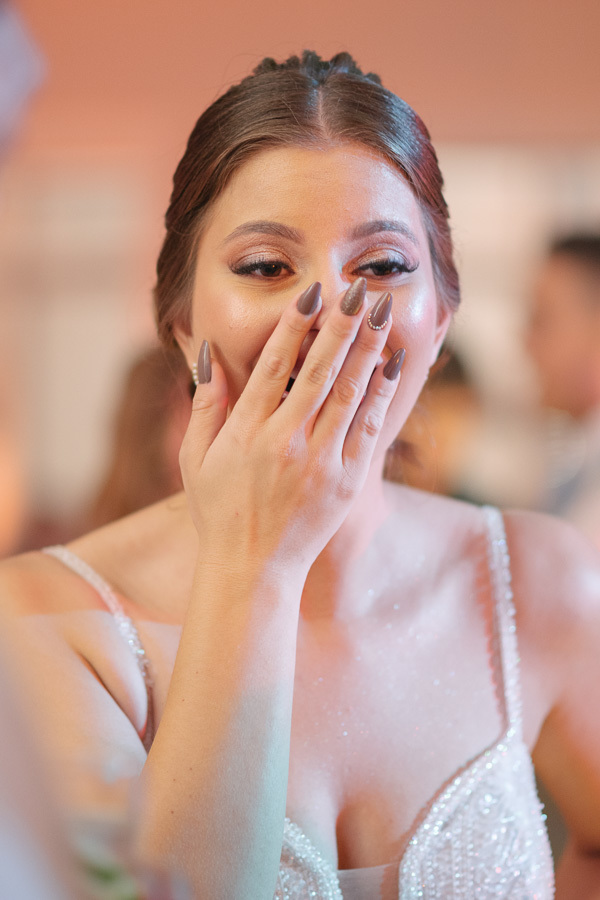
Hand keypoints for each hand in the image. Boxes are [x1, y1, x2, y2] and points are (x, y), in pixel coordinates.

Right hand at [179, 279, 403, 577]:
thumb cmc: (219, 513)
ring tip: (383, 311)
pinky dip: (381, 392)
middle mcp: (285, 443)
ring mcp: (320, 463)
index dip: (293, 328)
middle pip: (319, 372)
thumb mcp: (194, 459)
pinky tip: (392, 362)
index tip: (312, 295)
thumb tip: (205, 352)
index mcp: (246, 433)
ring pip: (348, 394)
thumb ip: (204, 405)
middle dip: (341, 326)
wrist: (252, 570)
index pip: (273, 367)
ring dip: (368, 349)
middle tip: (359, 289)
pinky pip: (368, 428)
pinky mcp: (346, 482)